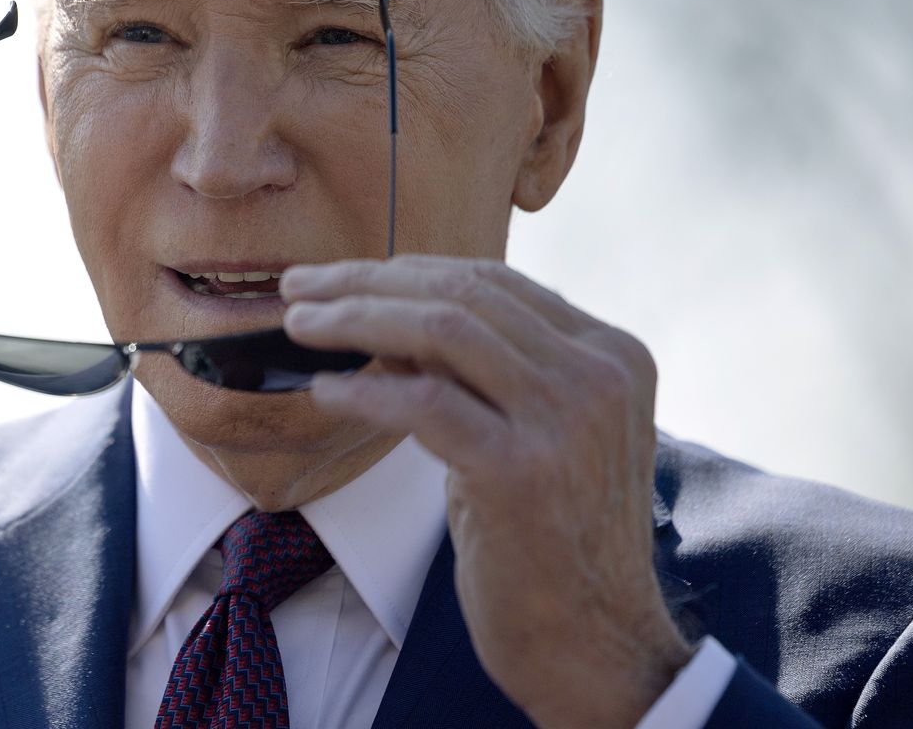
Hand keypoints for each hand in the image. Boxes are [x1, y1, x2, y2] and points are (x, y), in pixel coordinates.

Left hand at [281, 255, 691, 728]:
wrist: (594, 643)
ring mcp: (565, 421)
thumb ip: (479, 373)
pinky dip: (364, 390)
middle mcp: (598, 376)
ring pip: (442, 330)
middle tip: (301, 284)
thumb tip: (384, 320)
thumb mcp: (531, 433)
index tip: (342, 276)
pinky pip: (424, 402)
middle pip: (464, 292)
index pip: (494, 281)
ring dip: (356, 319)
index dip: (406, 271)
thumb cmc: (549, 539)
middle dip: (368, 281)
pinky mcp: (520, 471)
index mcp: (611, 354)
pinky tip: (326, 392)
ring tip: (302, 325)